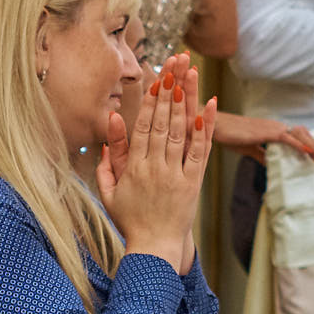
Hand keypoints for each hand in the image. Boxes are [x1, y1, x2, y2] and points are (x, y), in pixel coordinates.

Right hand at [101, 53, 213, 269]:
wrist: (153, 248)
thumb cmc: (129, 219)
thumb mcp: (108, 192)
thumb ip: (105, 162)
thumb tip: (108, 133)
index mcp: (133, 168)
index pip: (143, 128)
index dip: (150, 102)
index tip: (155, 79)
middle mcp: (155, 168)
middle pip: (163, 123)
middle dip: (169, 91)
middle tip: (175, 65)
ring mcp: (175, 175)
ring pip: (180, 132)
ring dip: (185, 102)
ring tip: (189, 76)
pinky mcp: (192, 183)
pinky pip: (199, 152)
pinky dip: (204, 130)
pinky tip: (208, 108)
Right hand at [212, 113, 313, 165]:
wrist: (217, 127)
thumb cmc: (231, 136)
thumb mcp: (249, 149)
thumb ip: (262, 156)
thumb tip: (270, 166)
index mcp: (275, 130)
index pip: (299, 138)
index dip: (311, 147)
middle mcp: (278, 126)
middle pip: (305, 135)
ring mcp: (274, 128)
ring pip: (300, 135)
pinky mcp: (268, 131)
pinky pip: (288, 138)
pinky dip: (299, 145)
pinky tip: (308, 152)